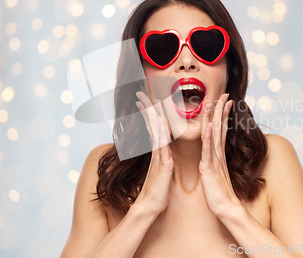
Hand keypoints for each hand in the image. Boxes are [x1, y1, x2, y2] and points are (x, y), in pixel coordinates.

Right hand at [134, 91, 173, 215]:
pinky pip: (162, 146)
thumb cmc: (157, 190)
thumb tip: (162, 151)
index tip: (144, 101)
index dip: (149, 114)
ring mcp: (158, 157)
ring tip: (149, 101)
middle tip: (139, 94)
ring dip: (152, 116)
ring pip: (156, 132)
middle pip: (152, 125)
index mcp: (158, 152)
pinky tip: (160, 122)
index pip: (153, 128)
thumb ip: (161, 159)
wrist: (151, 207)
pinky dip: (161, 132)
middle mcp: (157, 151)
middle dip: (146, 109)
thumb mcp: (162, 171)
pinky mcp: (163, 164)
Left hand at [199, 93, 240, 217]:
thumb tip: (214, 154)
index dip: (222, 114)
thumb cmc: (219, 192)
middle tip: (224, 94)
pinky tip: (211, 124)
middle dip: (221, 110)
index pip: (220, 129)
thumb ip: (215, 161)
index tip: (224, 101)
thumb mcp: (215, 173)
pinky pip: (209, 149)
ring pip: (214, 134)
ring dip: (215, 117)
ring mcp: (214, 159)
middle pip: (219, 127)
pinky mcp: (209, 167)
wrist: (225, 208)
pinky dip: (210, 136)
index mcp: (217, 154)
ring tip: (216, 102)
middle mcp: (217, 154)